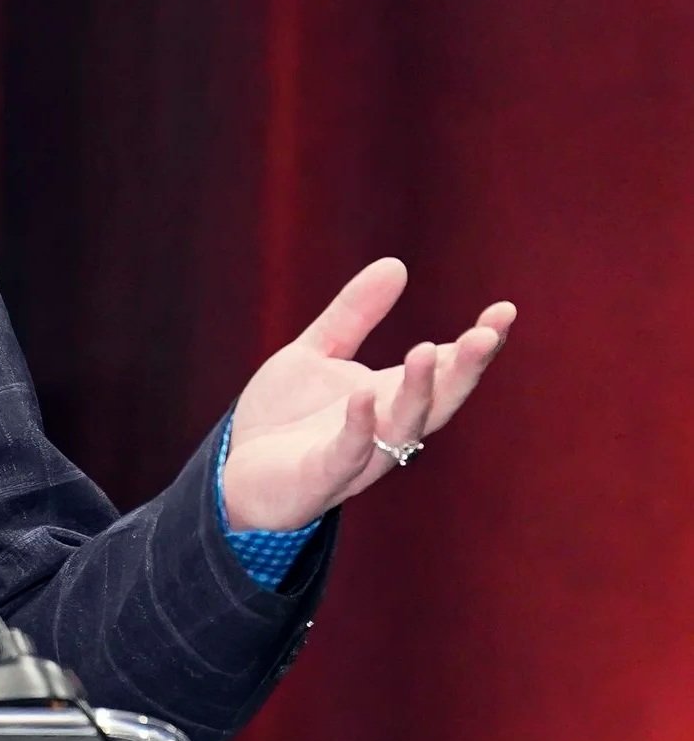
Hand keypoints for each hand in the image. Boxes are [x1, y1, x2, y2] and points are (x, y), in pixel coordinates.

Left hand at [220, 258, 516, 530]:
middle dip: (465, 369)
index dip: (478, 343)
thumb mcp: (317, 352)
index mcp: (392, 396)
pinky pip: (347, 453)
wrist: (235, 474)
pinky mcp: (322, 477)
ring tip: (425, 350)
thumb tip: (396, 263)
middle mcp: (386, 427)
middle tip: (488, 333)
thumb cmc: (284, 417)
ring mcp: (359, 455)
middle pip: (440, 399)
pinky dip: (359, 427)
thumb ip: (354, 314)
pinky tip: (363, 396)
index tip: (504, 311)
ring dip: (418, 391)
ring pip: (402, 426)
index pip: (446, 368)